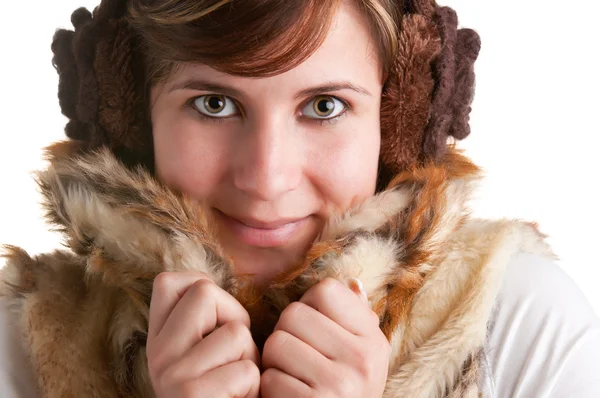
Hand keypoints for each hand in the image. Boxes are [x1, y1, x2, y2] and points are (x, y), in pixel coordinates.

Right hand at [146, 271, 259, 397]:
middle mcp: (157, 355)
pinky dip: (253, 387)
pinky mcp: (192, 395)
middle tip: (231, 355)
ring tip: (235, 382)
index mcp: (159, 340)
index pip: (168, 282)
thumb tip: (208, 286)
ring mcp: (171, 374)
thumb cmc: (227, 392)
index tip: (213, 319)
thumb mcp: (206, 353)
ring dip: (248, 357)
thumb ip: (204, 323)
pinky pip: (246, 370)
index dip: (202, 289)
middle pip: (204, 292)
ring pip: (234, 332)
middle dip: (233, 319)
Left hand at [261, 277, 390, 397]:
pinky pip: (268, 378)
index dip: (308, 307)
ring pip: (276, 343)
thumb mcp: (362, 358)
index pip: (325, 290)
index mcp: (373, 340)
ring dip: (273, 362)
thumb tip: (353, 285)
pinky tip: (288, 397)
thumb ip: (357, 321)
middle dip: (285, 335)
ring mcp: (339, 384)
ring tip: (291, 377)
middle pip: (293, 314)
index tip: (313, 332)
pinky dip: (270, 389)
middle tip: (297, 359)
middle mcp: (362, 359)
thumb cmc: (344, 393)